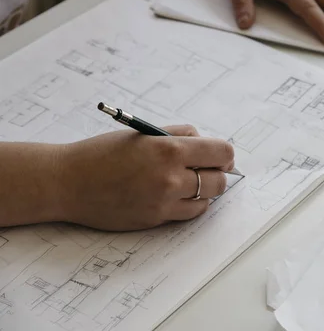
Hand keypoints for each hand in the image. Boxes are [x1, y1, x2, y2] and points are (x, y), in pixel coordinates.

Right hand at [56, 125, 234, 230]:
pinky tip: (177, 195)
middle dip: (216, 173)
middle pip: (219, 180)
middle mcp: (171, 178)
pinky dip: (189, 205)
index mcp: (170, 149)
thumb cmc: (103, 153)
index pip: (221, 153)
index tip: (220, 156)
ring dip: (204, 191)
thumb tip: (204, 141)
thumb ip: (178, 135)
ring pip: (207, 200)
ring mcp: (164, 202)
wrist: (68, 182)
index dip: (224, 155)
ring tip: (189, 182)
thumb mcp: (144, 133)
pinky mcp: (155, 220)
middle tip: (205, 169)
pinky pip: (188, 214)